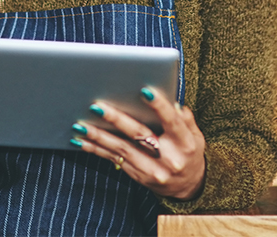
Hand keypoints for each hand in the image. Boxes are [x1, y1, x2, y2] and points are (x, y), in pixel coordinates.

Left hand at [71, 87, 205, 200]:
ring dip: (99, 136)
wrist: (187, 186)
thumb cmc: (189, 152)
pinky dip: (96, 149)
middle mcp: (168, 159)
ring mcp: (151, 170)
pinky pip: (114, 160)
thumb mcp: (196, 135)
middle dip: (117, 120)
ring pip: (122, 149)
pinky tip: (81, 141)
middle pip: (140, 135)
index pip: (172, 121)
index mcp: (185, 143)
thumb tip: (172, 102)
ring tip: (80, 124)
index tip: (144, 91)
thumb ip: (185, 118)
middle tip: (97, 107)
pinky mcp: (137, 176)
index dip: (159, 106)